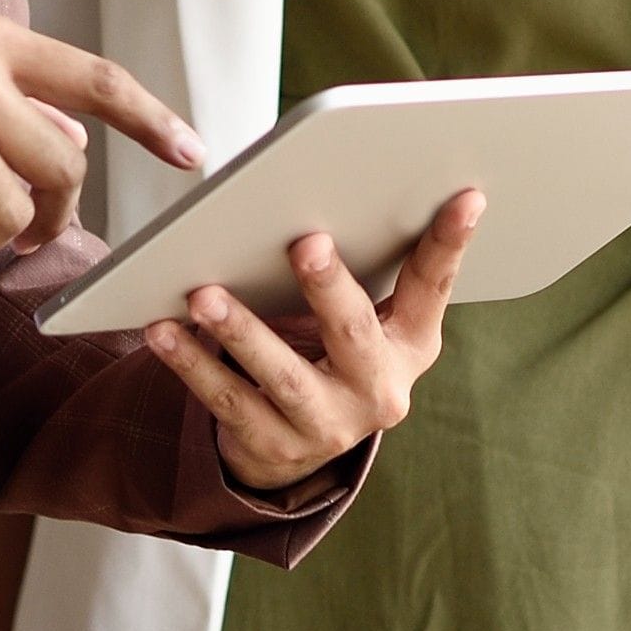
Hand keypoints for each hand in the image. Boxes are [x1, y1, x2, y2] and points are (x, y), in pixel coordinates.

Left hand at [144, 190, 483, 493]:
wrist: (300, 445)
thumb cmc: (334, 352)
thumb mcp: (367, 319)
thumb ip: (365, 268)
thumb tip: (333, 184)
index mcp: (412, 344)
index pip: (433, 286)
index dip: (450, 243)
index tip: (466, 196)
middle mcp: (379, 390)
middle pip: (353, 331)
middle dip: (328, 286)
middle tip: (305, 242)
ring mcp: (328, 426)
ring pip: (281, 375)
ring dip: (241, 332)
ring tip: (204, 295)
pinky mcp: (274, 447)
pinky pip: (228, 400)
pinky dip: (191, 364)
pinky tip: (164, 331)